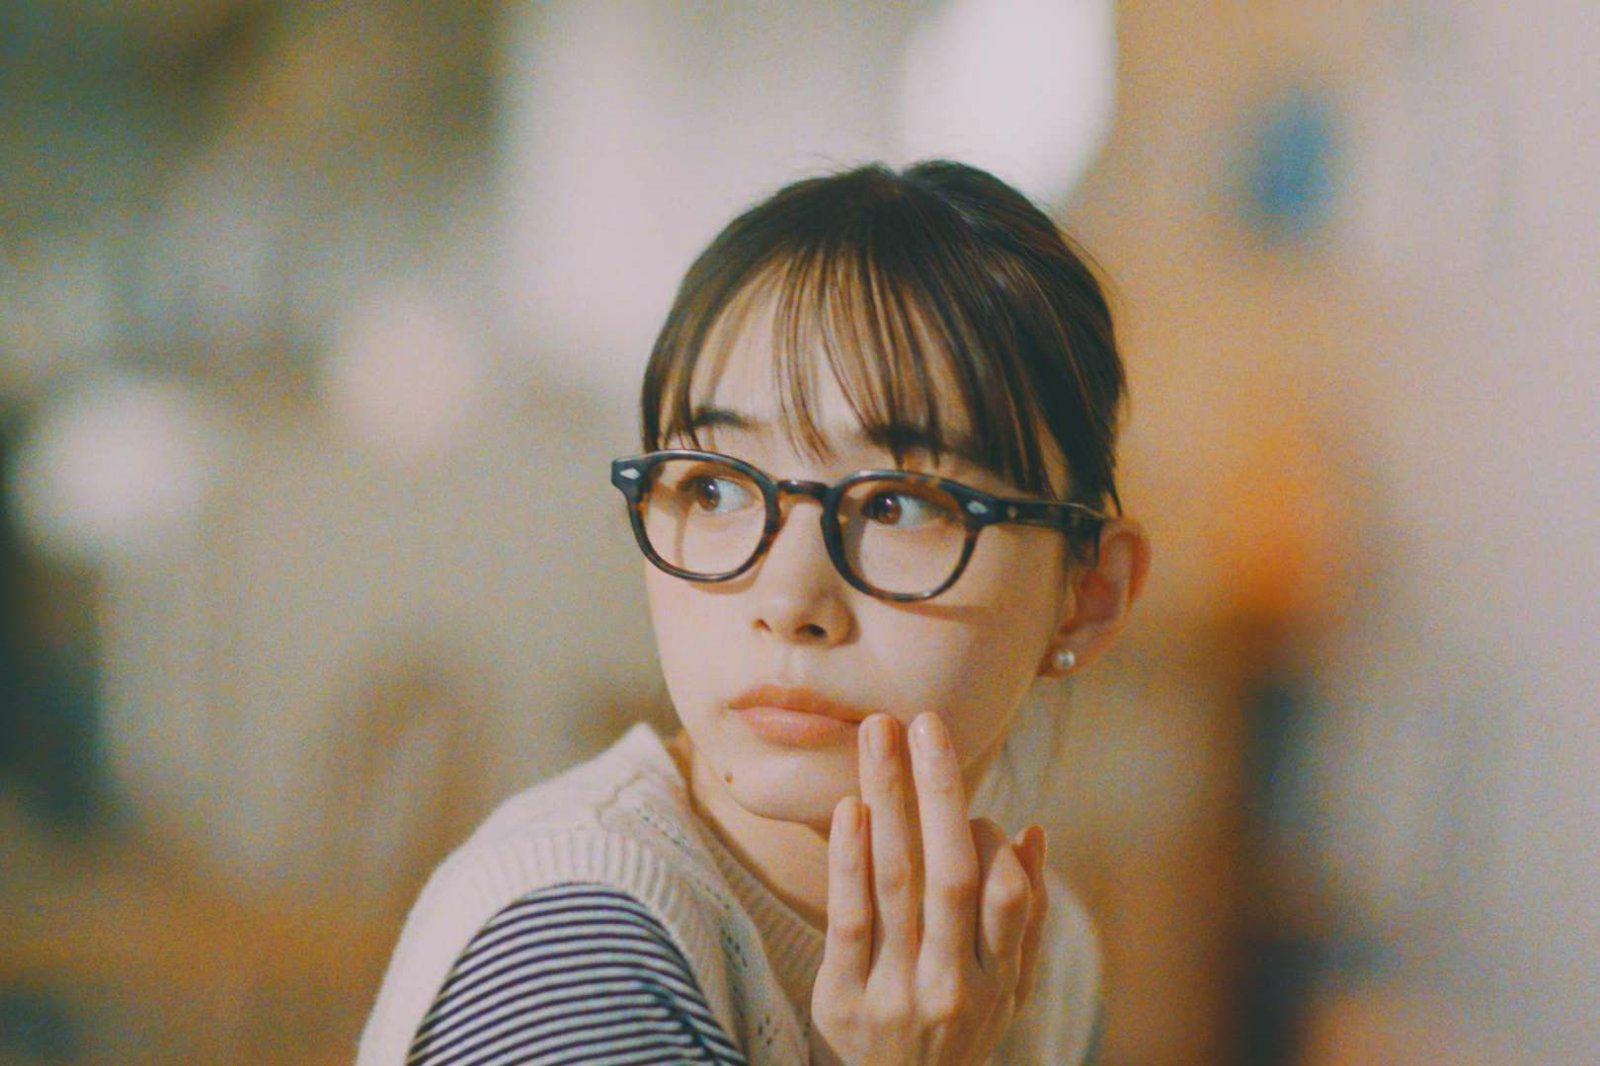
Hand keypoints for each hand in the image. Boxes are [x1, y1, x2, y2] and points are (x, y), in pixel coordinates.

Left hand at [809, 712, 1048, 1065]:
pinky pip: (849, 920)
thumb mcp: (1005, 987)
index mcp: (998, 978)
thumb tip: (1031, 830)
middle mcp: (953, 984)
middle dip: (939, 790)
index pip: (1004, 894)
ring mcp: (896, 993)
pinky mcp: (843, 1001)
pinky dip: (849, 860)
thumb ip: (1022, 915)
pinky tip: (849, 806)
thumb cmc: (956, 1027)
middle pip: (950, 872)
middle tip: (927, 719)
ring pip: (897, 882)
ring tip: (879, 734)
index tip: (974, 799)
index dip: (992, 839)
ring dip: (889, 799)